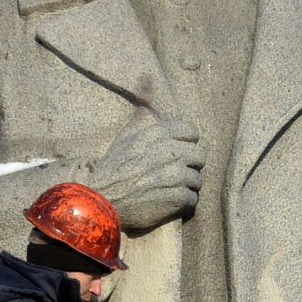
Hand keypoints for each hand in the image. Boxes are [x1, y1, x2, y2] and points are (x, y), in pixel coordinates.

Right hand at [87, 117, 204, 229]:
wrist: (101, 198)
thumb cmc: (113, 169)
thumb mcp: (126, 138)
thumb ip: (145, 123)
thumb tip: (152, 99)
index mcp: (158, 134)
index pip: (192, 133)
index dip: (188, 144)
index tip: (180, 153)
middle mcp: (170, 152)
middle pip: (200, 155)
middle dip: (191, 164)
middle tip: (177, 174)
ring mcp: (176, 175)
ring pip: (197, 179)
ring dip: (186, 186)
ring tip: (169, 190)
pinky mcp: (178, 197)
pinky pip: (193, 198)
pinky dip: (183, 203)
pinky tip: (168, 203)